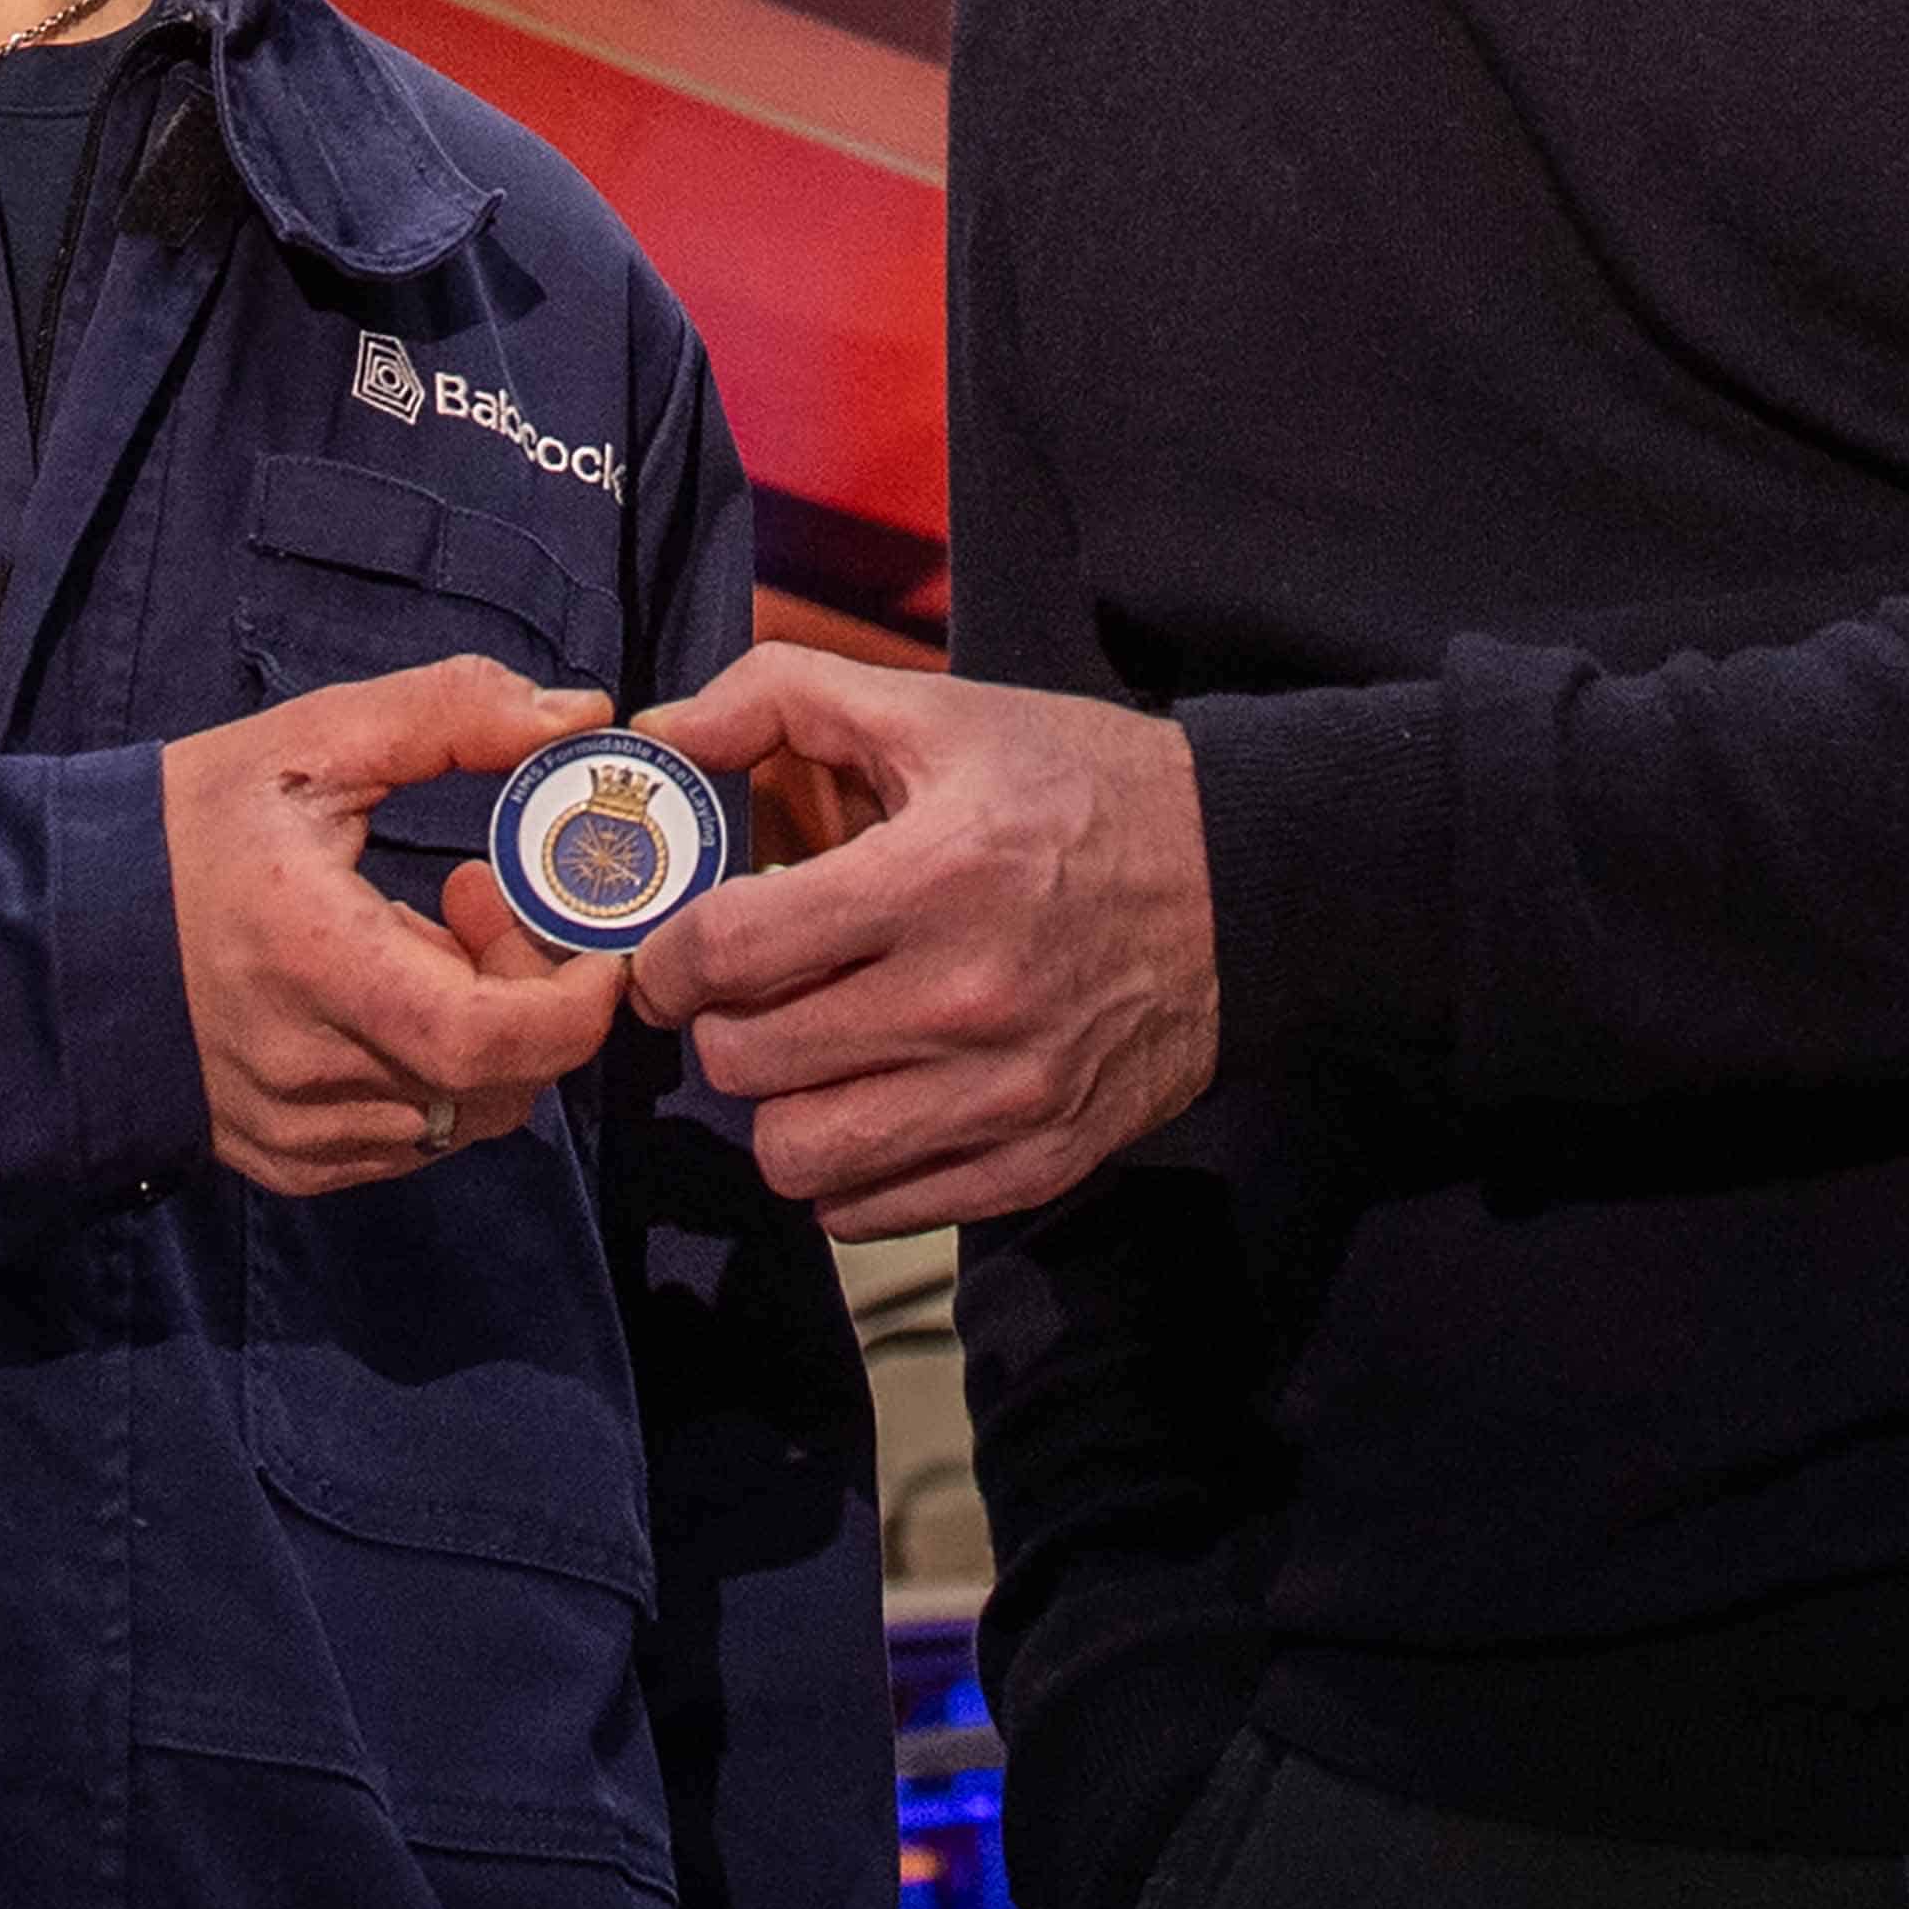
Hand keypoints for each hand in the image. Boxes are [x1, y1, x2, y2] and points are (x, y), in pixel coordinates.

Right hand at [165, 656, 634, 1194]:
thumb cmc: (189, 829)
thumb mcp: (312, 743)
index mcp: (319, 961)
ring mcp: (300, 1131)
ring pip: (464, 1118)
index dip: (575, 1004)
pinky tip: (385, 999)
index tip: (594, 939)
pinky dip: (433, 1077)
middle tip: (480, 899)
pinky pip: (411, 1140)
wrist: (63, 934)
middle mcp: (311, 1069)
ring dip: (485, 1037)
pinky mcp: (289, 1162)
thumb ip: (449, 714)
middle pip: (498, 1080)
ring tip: (425, 942)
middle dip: (531, 994)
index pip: (492, 1038)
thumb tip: (580, 713)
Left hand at [624, 647, 1220, 1230]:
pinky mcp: (1039, 1162)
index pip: (728, 950)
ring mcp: (1004, 1096)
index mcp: (933, 876)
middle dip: (719, 1022)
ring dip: (776, 1106)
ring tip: (804, 1053)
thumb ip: (780, 696)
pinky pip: (872, 1213)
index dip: (666, 955)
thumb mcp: (940, 711)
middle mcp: (965, 1000)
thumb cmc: (1081, 788)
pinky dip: (843, 1170)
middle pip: (746, 1061)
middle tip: (746, 992)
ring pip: (797, 1157)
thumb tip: (661, 731)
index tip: (671, 951)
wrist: (1247, 884)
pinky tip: (865, 1101)